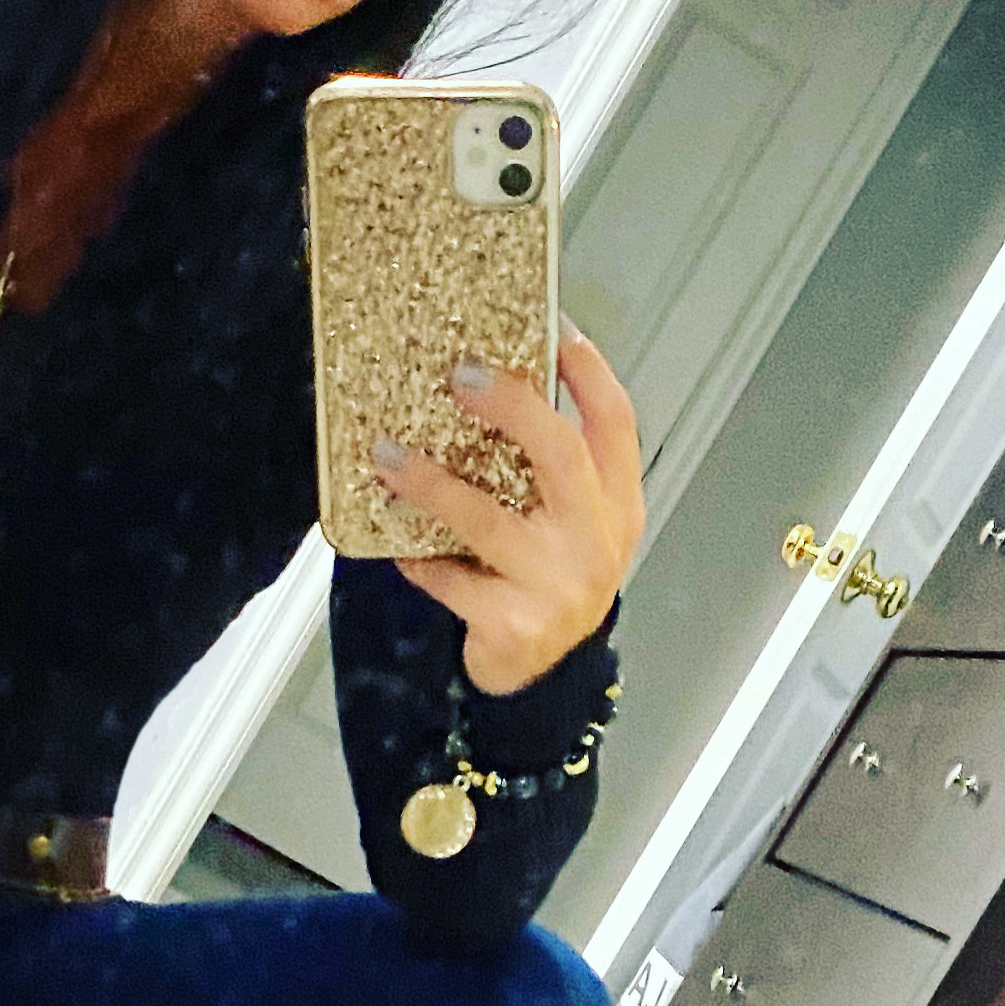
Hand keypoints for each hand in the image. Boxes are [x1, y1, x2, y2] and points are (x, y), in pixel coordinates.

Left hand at [378, 323, 644, 694]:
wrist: (546, 678)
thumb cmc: (549, 585)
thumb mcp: (572, 525)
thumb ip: (548, 471)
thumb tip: (486, 387)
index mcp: (616, 506)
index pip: (615, 422)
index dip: (588, 371)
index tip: (554, 327)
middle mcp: (595, 540)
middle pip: (561, 454)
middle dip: (512, 406)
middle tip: (461, 375)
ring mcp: (558, 585)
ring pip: (489, 521)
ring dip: (432, 483)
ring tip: (388, 455)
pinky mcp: (516, 624)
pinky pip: (453, 580)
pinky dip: (420, 560)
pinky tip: (398, 547)